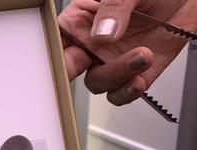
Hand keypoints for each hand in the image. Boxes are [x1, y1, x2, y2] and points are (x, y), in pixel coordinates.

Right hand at [59, 0, 196, 104]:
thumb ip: (114, 7)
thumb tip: (102, 33)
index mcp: (84, 19)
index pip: (57, 39)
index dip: (53, 51)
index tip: (61, 55)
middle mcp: (94, 43)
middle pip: (70, 68)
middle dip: (73, 71)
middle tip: (88, 61)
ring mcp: (113, 61)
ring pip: (98, 83)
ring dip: (117, 75)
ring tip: (142, 55)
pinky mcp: (135, 73)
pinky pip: (121, 93)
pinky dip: (128, 91)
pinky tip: (140, 78)